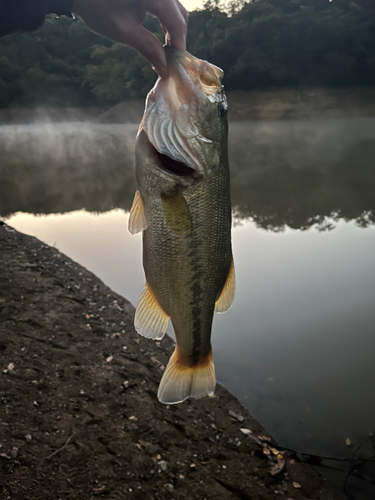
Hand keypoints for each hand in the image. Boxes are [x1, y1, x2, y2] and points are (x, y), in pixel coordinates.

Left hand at [72, 0, 187, 77]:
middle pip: (179, 14)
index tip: (176, 65)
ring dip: (172, 30)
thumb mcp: (124, 31)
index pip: (177, 22)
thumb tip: (165, 70)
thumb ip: (149, 49)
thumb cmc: (97, 8)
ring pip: (174, 10)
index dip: (179, 45)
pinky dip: (165, 21)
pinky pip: (165, 5)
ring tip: (165, 51)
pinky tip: (160, 37)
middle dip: (177, 38)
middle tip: (170, 60)